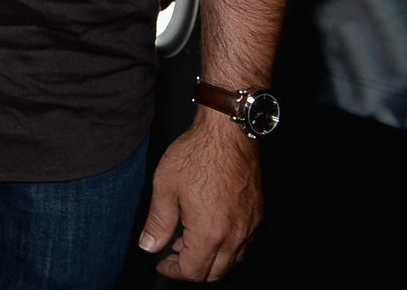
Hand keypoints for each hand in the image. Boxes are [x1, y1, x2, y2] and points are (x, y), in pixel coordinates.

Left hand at [139, 110, 263, 280]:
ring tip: (188, 238)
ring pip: (232, 260)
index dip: (173, 271)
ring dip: (210, 257)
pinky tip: (209, 226)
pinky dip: (226, 244)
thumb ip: (157, 222)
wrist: (228, 134)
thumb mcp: (165, 187)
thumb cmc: (197, 155)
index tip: (161, 263)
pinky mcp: (257, 215)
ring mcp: (249, 226)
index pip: (193, 272)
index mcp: (210, 233)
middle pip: (215, 272)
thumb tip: (149, 246)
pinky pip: (244, 243)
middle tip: (172, 253)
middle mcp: (235, 235)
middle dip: (191, 269)